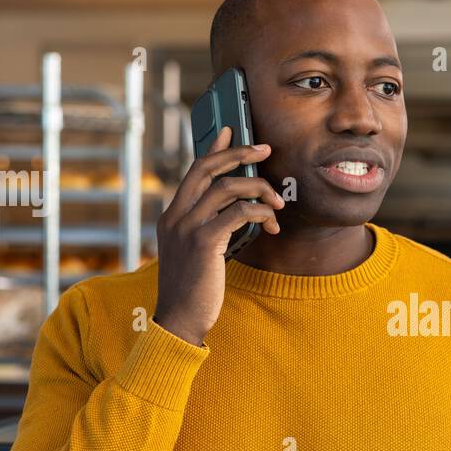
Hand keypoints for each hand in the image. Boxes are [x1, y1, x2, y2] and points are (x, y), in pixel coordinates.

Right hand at [152, 126, 284, 345]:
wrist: (180, 320)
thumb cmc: (194, 289)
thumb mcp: (196, 253)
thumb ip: (207, 228)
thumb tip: (234, 212)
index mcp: (172, 216)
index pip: (194, 170)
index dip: (214, 148)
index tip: (232, 131)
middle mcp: (175, 216)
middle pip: (208, 168)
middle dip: (240, 153)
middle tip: (266, 149)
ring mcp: (187, 227)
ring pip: (229, 188)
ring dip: (260, 190)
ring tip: (278, 203)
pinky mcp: (203, 242)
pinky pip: (238, 213)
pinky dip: (260, 213)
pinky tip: (271, 225)